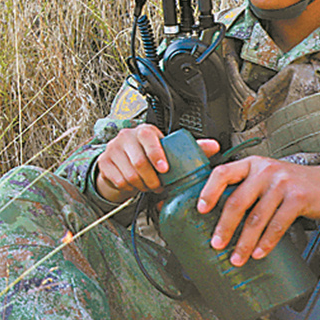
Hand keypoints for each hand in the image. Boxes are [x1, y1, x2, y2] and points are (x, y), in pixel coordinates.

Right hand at [95, 124, 219, 201]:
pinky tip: (135, 185)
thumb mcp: (169, 150)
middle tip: (159, 186)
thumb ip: (191, 148)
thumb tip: (215, 146)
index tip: (165, 169)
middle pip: (139, 162)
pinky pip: (119, 181)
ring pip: (130, 175)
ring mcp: (112, 149)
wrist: (122, 161)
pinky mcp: (104, 163)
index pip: (147, 137)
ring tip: (148, 185)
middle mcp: (125, 137)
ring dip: (142, 186)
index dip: (156, 153)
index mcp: (143, 131)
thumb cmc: (150, 154)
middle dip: (152, 179)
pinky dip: (130, 188)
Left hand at [198, 157, 319, 265]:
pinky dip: (266, 242)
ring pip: (256, 218)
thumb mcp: (266, 177)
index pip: (222, 173)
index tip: (200, 210)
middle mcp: (264, 171)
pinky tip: (259, 253)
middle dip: (225, 227)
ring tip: (237, 257)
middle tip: (217, 244)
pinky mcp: (298, 198)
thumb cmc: (292, 183)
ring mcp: (282, 184)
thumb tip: (218, 215)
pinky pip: (277, 225)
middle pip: (237, 202)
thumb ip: (245, 188)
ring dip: (244, 242)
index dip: (208, 192)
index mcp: (251, 164)